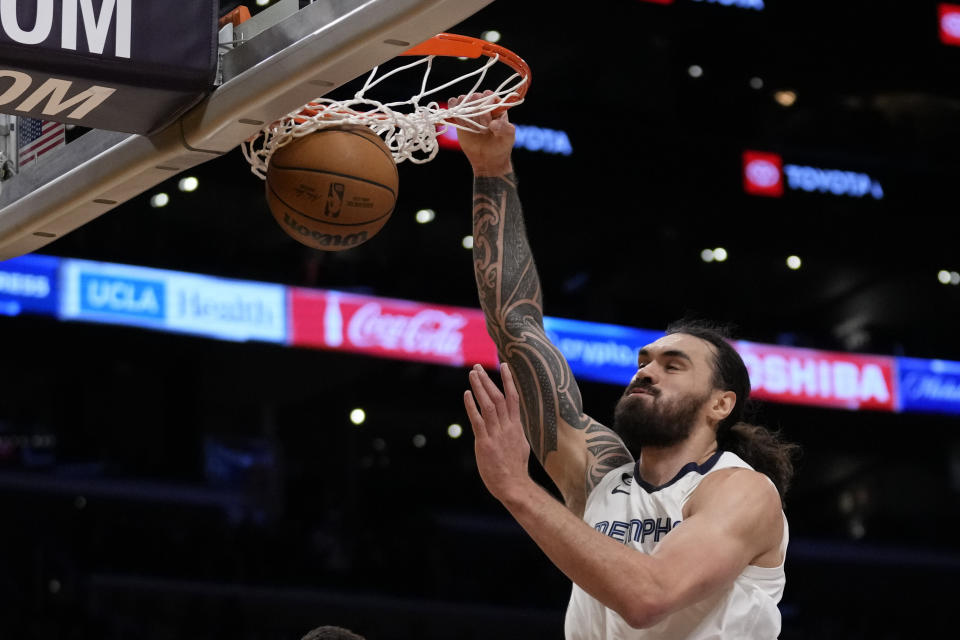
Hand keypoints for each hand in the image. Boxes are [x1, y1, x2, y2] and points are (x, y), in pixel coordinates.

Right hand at [448, 90, 515, 175]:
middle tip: (481, 130)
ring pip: (462, 99)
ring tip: (472, 128)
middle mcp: (484, 102)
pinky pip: (452, 103)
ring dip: (465, 115)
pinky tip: (462, 125)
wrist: (487, 159)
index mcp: (498, 104)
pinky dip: (454, 113)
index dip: (485, 110)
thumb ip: (505, 129)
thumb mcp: (508, 138)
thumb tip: (493, 123)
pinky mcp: (459, 114)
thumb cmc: (500, 146)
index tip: (487, 125)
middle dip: (476, 115)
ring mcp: (471, 107)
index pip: (488, 95)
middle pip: (474, 97)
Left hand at [464, 363, 531, 502]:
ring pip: (488, 405)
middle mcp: (507, 427)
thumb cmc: (515, 469)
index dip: (508, 381)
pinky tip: (466, 395)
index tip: (504, 366)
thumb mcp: (520, 445)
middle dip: (487, 380)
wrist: (514, 486)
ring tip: (472, 374)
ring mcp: (496, 435)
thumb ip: (514, 432)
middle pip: (498, 397)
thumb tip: (513, 424)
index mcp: (516, 427)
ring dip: (480, 388)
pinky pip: (478, 421)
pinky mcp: (485, 443)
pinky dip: (472, 406)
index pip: (513, 398)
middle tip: (478, 367)